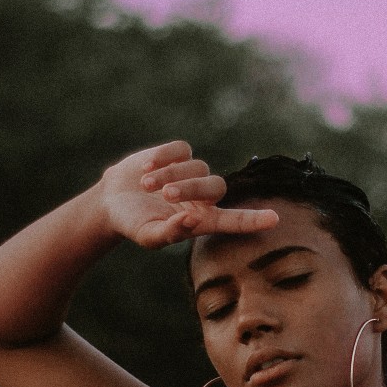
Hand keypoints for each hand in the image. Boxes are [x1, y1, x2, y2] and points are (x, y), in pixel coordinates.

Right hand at [99, 140, 278, 248]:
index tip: (274, 219)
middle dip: (191, 188)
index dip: (253, 220)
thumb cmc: (134, 224)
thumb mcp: (149, 236)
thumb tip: (193, 221)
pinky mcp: (176, 154)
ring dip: (171, 174)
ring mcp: (191, 172)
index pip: (234, 220)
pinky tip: (145, 169)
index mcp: (202, 220)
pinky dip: (164, 157)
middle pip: (216, 186)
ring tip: (146, 185)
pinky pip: (181, 149)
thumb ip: (172, 233)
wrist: (112, 201)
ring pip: (197, 167)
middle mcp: (202, 196)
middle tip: (165, 195)